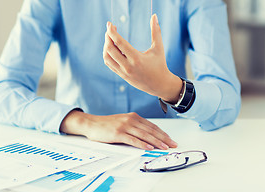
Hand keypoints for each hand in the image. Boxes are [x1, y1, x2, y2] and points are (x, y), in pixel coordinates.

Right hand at [60, 110, 177, 149]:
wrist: (92, 123)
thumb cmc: (107, 125)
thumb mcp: (123, 122)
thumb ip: (135, 126)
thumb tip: (148, 136)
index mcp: (133, 117)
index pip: (152, 126)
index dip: (162, 133)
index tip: (170, 139)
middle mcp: (131, 120)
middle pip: (150, 130)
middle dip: (163, 138)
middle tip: (172, 144)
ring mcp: (124, 126)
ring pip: (144, 135)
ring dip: (156, 142)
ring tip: (164, 147)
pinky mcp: (118, 133)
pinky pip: (133, 140)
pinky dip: (142, 144)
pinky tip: (149, 147)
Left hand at [103, 14, 181, 102]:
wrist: (159, 85)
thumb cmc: (160, 64)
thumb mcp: (158, 48)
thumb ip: (156, 31)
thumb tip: (154, 15)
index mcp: (136, 58)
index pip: (119, 43)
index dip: (112, 32)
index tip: (110, 23)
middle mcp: (128, 66)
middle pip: (110, 49)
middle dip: (108, 37)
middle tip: (110, 29)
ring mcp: (123, 72)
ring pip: (107, 57)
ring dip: (106, 46)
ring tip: (110, 38)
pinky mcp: (121, 75)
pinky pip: (109, 63)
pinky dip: (107, 54)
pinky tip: (110, 47)